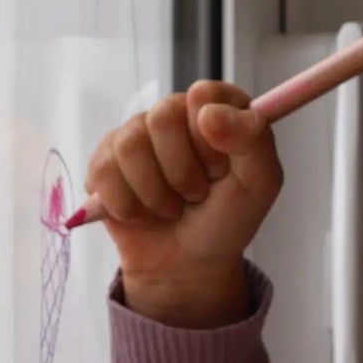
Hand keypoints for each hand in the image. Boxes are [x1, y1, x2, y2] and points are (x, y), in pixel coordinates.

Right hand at [85, 81, 282, 328]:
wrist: (186, 267)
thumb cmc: (224, 222)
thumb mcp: (260, 184)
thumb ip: (252, 138)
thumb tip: (206, 111)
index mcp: (215, 108)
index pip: (204, 95)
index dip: (211, 138)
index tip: (220, 169)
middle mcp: (173, 115)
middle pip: (161, 118)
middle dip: (181, 172)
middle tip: (195, 195)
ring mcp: (134, 138)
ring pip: (130, 146)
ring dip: (155, 194)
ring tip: (170, 208)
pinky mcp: (104, 165)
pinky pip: (102, 172)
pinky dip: (127, 206)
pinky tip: (142, 214)